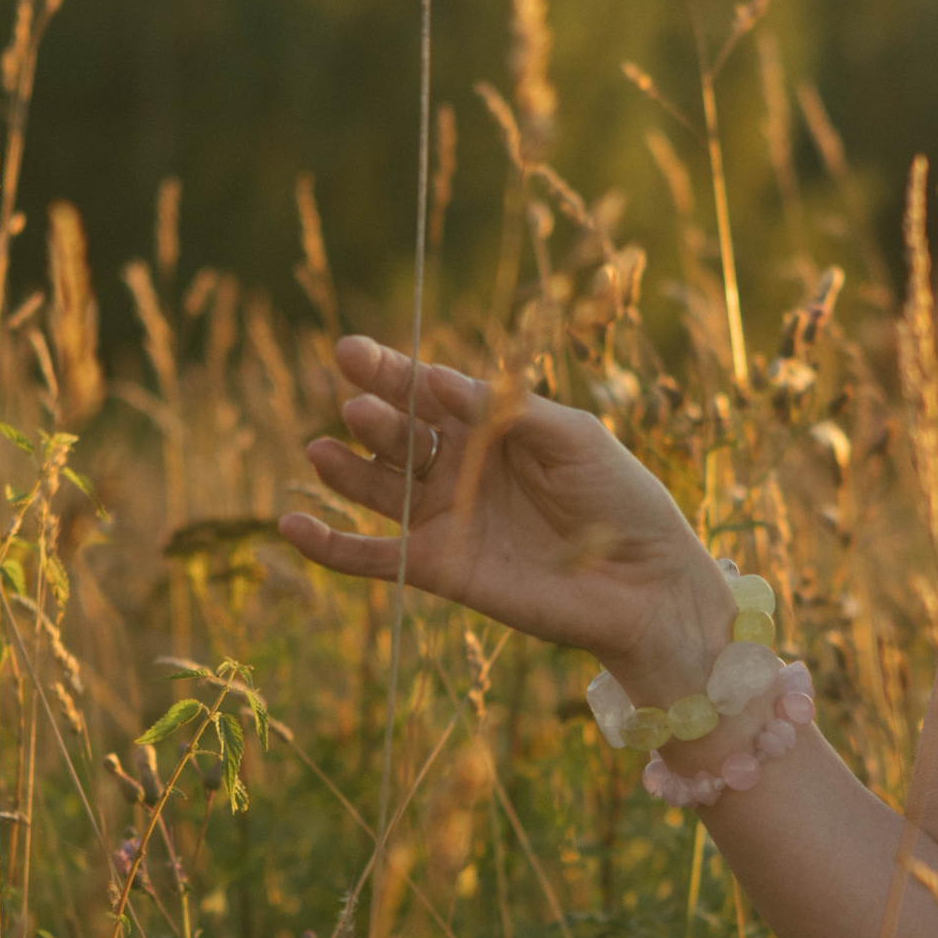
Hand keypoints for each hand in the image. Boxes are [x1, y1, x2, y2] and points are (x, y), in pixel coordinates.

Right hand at [279, 336, 734, 698]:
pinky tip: (290, 526)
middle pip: (399, 434)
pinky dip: (330, 546)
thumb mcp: (573, 438)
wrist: (646, 586)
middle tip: (359, 408)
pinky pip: (373, 558)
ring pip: (378, 489)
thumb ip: (508, 411)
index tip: (350, 350)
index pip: (430, 391)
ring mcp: (446, 520)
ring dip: (345, 471)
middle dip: (375, 418)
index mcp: (493, 427)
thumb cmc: (621, 501)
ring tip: (321, 451)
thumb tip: (440, 380)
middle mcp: (462, 469)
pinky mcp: (440, 571)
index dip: (391, 371)